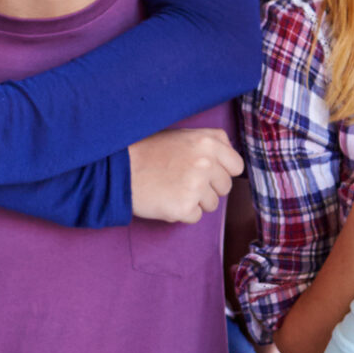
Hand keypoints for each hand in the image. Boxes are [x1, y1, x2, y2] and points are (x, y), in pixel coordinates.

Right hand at [128, 127, 243, 223]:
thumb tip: (231, 161)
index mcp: (207, 142)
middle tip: (181, 180)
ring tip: (171, 188)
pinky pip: (195, 217)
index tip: (206, 172)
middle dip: (208, 188)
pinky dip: (181, 213)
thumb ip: (209, 144)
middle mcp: (206, 162)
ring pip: (212, 204)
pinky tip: (165, 199)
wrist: (117, 168)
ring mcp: (196, 186)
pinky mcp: (184, 207)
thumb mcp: (181, 135)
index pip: (236, 166)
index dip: (222, 171)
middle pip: (225, 187)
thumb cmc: (147, 151)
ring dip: (195, 201)